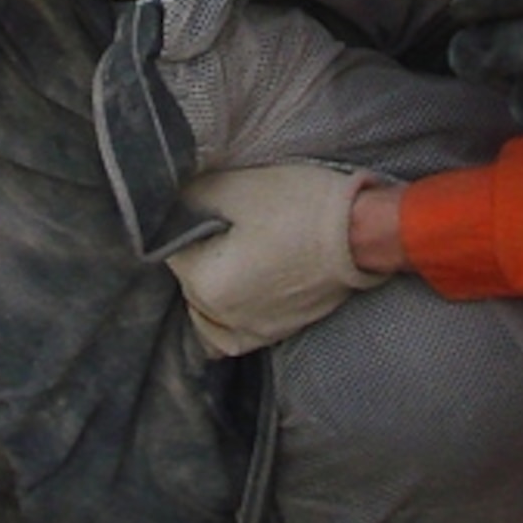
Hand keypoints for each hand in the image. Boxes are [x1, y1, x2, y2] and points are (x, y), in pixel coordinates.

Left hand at [165, 164, 393, 356]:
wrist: (358, 233)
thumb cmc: (298, 207)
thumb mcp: (233, 187)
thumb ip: (186, 198)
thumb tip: (163, 203)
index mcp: (205, 285)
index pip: (169, 250)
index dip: (185, 222)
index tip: (206, 207)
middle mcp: (222, 318)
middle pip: (187, 283)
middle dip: (196, 255)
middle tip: (223, 226)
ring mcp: (251, 331)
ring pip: (204, 316)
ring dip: (206, 291)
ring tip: (226, 260)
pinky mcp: (275, 333)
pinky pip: (231, 335)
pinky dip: (225, 318)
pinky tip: (235, 293)